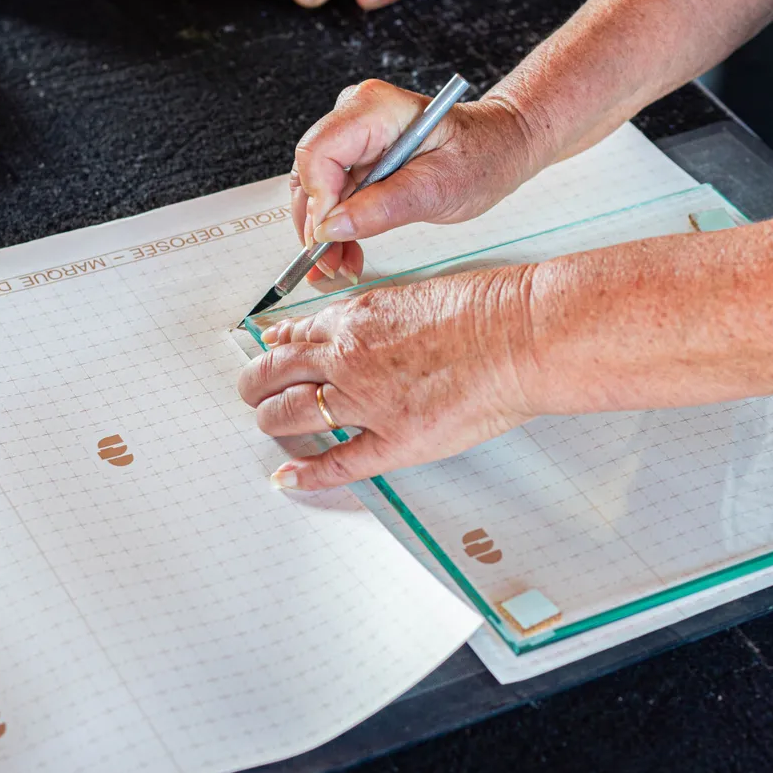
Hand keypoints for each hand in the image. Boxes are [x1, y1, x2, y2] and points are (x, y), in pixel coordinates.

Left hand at [239, 267, 538, 489]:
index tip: (271, 352)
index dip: (276, 347)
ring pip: (290, 413)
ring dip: (270, 420)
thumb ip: (379, 315)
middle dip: (256, 384)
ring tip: (266, 424)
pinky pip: (336, 463)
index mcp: (356, 319)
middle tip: (253, 392)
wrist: (520, 335)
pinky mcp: (392, 441)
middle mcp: (349, 358)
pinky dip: (306, 473)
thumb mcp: (416, 294)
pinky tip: (289, 477)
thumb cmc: (486, 311)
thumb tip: (359, 326)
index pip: (294, 335)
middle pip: (274, 372)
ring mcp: (366, 402)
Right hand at [288, 79, 541, 281]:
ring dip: (323, 232)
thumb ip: (384, 207)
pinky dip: (337, 227)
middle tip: (330, 266)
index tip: (329, 240)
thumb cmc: (481, 155)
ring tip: (341, 267)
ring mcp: (354, 136)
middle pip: (310, 171)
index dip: (319, 200)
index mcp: (376, 108)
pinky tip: (347, 254)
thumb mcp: (440, 188)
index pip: (320, 151)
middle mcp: (356, 115)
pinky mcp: (357, 158)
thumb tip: (332, 228)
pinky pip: (332, 195)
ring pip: (315, 188)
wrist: (499, 147)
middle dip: (315, 224)